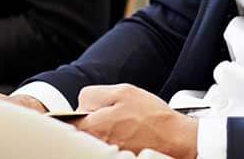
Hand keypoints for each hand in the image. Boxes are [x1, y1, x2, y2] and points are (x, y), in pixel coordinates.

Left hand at [74, 84, 196, 158]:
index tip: (94, 108)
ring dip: (103, 130)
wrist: (175, 139)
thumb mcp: (123, 92)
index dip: (82, 109)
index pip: (68, 118)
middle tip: (113, 116)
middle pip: (81, 130)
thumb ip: (94, 94)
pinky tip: (128, 136)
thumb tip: (81, 101)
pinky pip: (106, 147)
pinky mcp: (117, 158)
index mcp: (93, 126)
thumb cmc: (152, 117)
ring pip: (94, 138)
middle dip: (92, 120)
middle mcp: (96, 144)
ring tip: (123, 127)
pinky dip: (113, 140)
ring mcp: (106, 153)